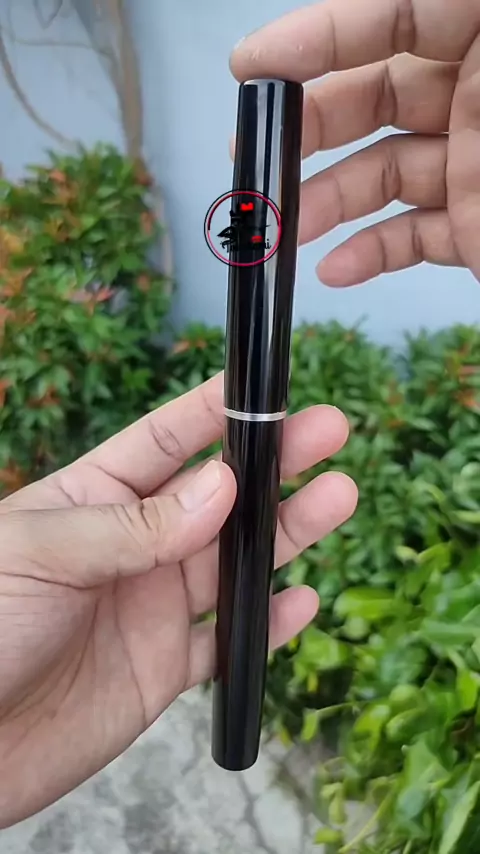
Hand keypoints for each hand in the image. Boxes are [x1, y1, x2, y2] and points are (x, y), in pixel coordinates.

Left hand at [0, 374, 355, 826]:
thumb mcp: (41, 554)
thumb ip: (132, 525)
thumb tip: (221, 486)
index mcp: (92, 499)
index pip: (162, 441)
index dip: (214, 411)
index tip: (263, 390)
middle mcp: (131, 545)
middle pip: (216, 496)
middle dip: (273, 463)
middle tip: (328, 432)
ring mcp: (151, 605)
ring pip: (233, 562)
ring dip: (286, 533)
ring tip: (338, 496)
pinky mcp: (164, 666)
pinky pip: (226, 642)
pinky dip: (266, 626)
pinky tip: (301, 601)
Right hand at [231, 0, 479, 284]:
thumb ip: (429, 10)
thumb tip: (344, 12)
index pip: (391, 17)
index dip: (318, 36)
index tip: (251, 70)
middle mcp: (474, 98)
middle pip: (374, 98)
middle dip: (307, 128)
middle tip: (256, 159)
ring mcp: (471, 167)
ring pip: (384, 172)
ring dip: (324, 200)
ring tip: (285, 230)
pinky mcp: (473, 229)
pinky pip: (415, 234)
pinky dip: (369, 253)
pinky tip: (334, 269)